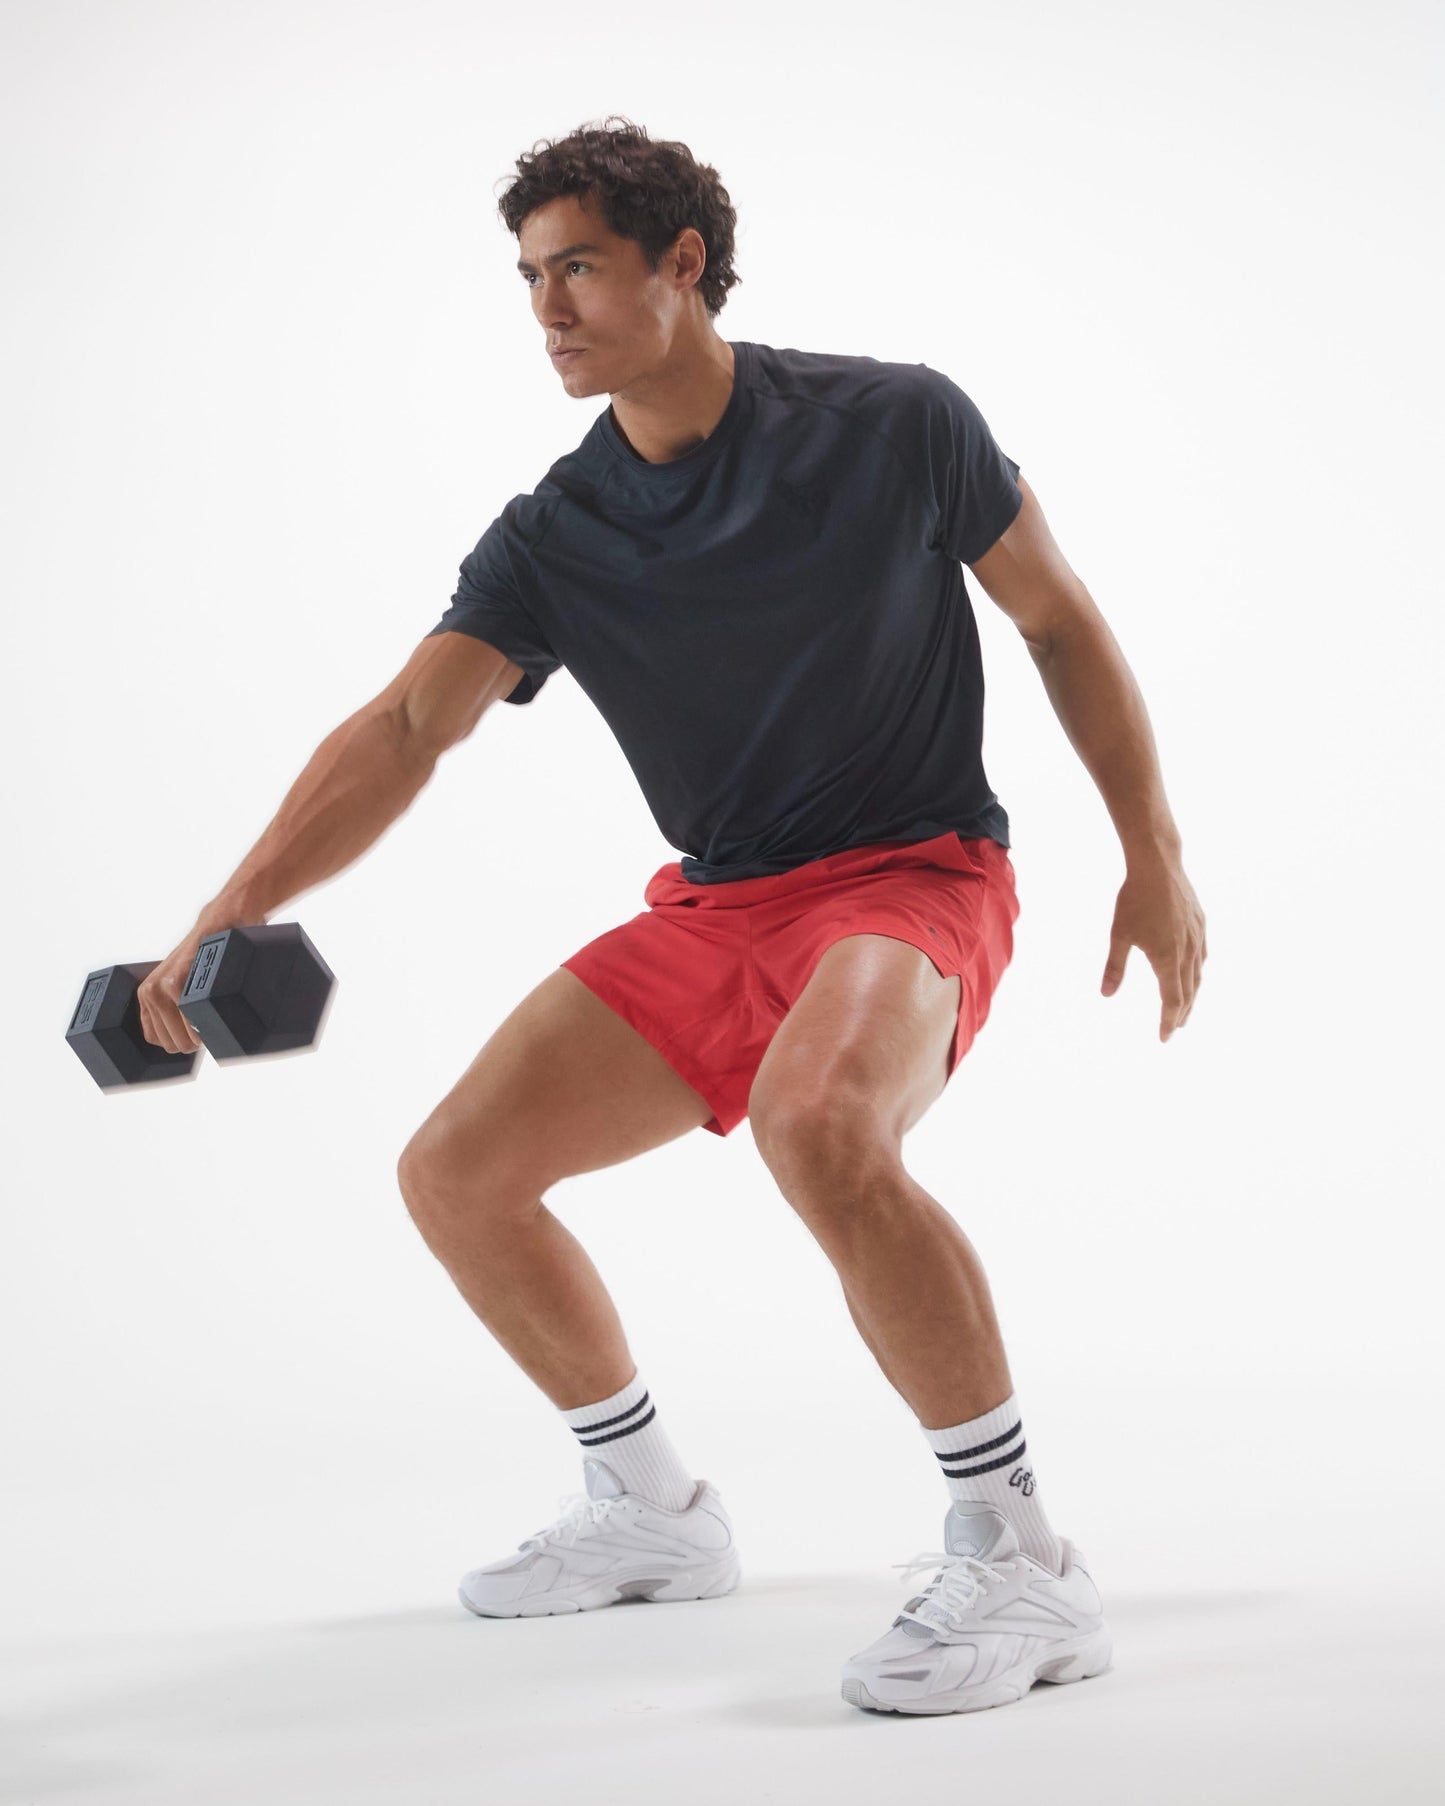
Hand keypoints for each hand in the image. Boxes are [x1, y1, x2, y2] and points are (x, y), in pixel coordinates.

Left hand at [136, 905, 247, 1054]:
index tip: (198, 1030)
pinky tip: (216, 1009)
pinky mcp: (176, 982)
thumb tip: (187, 1042)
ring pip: (185, 1040)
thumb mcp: (183, 983)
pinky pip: (194, 1025)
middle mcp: (149, 992)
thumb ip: (175, 1008)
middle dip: (195, 1041)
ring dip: (204, 1035)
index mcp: (147, 996)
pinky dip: (209, 1025)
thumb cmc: (209, 956)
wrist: (221, 923)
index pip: (158, 1040)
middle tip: (211, 1021)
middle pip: (173, 1045)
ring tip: (214, 1012)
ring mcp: (161, 987)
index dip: (182, 1041)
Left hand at [1101, 852, 1206, 1041]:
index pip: (1171, 999)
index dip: (1168, 1021)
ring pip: (1198, 974)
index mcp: (1167, 958)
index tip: (1164, 1038)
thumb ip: (1114, 967)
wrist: (1159, 865)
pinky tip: (1194, 972)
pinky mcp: (1200, 924)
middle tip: (1175, 1028)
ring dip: (1192, 994)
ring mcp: (1197, 937)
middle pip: (1188, 992)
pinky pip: (1203, 955)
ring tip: (1185, 1008)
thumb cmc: (1134, 900)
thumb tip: (1106, 995)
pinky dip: (1198, 971)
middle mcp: (1187, 951)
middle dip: (1181, 1013)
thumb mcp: (1119, 935)